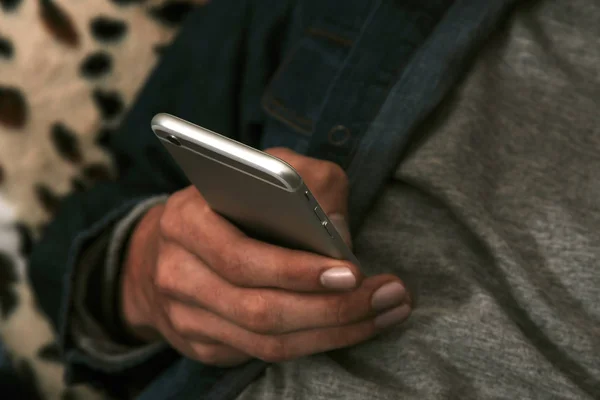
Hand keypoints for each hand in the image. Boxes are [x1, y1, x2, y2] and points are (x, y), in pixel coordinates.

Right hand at [120, 148, 410, 365]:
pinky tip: (351, 326)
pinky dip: (314, 343)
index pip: (241, 255)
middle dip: (332, 308)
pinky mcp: (201, 343)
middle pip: (259, 308)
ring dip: (334, 332)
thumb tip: (339, 234)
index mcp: (187, 220)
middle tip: (386, 296)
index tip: (351, 270)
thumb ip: (307, 181)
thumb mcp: (264, 170)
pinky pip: (262, 355)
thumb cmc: (228, 202)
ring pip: (266, 341)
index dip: (295, 270)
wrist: (168, 247)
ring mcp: (184, 316)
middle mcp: (177, 272)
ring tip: (384, 312)